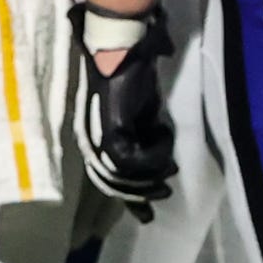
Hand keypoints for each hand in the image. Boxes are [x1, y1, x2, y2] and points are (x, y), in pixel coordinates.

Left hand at [76, 4, 178, 212]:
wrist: (120, 49)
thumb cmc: (131, 75)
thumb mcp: (142, 113)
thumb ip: (146, 135)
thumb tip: (160, 161)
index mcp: (98, 139)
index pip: (109, 179)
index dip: (127, 198)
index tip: (146, 213)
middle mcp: (94, 143)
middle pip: (114, 185)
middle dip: (140, 195)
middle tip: (161, 197)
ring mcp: (100, 138)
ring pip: (125, 176)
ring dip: (151, 174)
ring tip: (169, 168)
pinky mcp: (111, 130)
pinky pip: (133, 159)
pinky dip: (155, 153)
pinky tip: (164, 137)